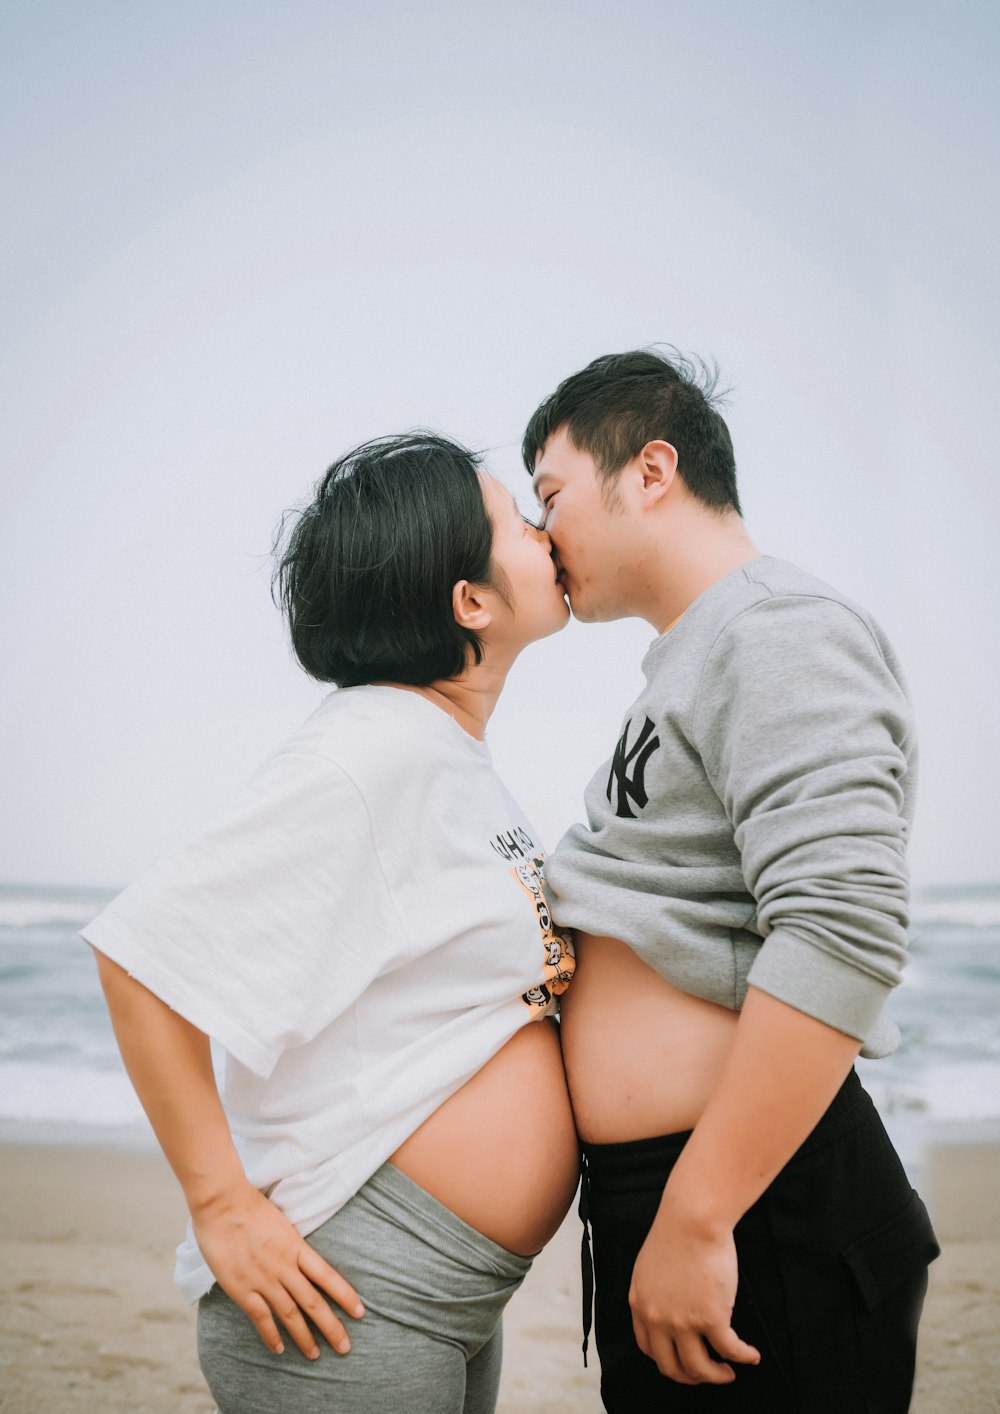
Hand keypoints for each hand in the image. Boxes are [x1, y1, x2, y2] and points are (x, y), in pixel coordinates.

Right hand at [192, 1182, 364, 1358]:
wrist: (222, 1203)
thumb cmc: (250, 1205)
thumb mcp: (282, 1222)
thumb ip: (292, 1243)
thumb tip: (302, 1258)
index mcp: (296, 1246)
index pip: (328, 1275)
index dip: (345, 1295)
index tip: (360, 1312)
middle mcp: (284, 1266)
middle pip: (313, 1302)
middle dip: (331, 1326)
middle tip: (345, 1347)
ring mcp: (263, 1279)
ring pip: (290, 1314)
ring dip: (304, 1337)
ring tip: (315, 1355)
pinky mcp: (242, 1288)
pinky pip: (260, 1317)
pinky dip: (271, 1335)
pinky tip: (279, 1348)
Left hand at [628, 1205, 759, 1384]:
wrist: (693, 1217)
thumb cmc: (677, 1232)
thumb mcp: (649, 1266)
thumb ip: (654, 1291)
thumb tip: (668, 1307)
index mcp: (640, 1304)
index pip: (649, 1348)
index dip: (668, 1360)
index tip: (683, 1361)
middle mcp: (657, 1318)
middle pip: (672, 1367)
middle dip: (692, 1377)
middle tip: (709, 1373)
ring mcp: (683, 1321)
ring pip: (700, 1368)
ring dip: (717, 1376)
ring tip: (729, 1373)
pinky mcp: (711, 1318)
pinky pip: (730, 1350)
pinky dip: (743, 1357)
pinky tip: (751, 1356)